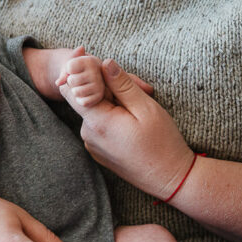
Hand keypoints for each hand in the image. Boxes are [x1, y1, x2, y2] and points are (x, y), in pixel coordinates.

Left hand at [56, 50, 106, 107]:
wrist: (93, 78)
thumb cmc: (79, 71)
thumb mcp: (71, 67)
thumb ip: (63, 73)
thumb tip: (58, 83)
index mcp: (89, 61)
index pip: (69, 68)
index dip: (69, 70)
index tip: (75, 69)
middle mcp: (96, 72)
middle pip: (71, 80)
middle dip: (71, 81)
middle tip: (79, 79)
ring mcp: (99, 85)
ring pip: (75, 92)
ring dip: (75, 91)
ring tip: (82, 86)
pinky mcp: (99, 96)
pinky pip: (82, 102)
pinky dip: (81, 100)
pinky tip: (85, 94)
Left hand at [59, 58, 192, 199]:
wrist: (170, 178)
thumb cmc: (162, 143)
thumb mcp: (146, 107)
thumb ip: (122, 84)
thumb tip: (104, 63)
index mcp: (97, 122)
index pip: (71, 88)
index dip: (83, 73)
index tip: (104, 69)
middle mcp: (88, 135)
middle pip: (85, 99)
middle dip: (104, 89)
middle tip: (134, 92)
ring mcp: (92, 145)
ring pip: (94, 112)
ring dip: (111, 105)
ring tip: (138, 112)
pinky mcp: (99, 152)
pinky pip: (100, 127)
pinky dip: (112, 119)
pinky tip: (133, 126)